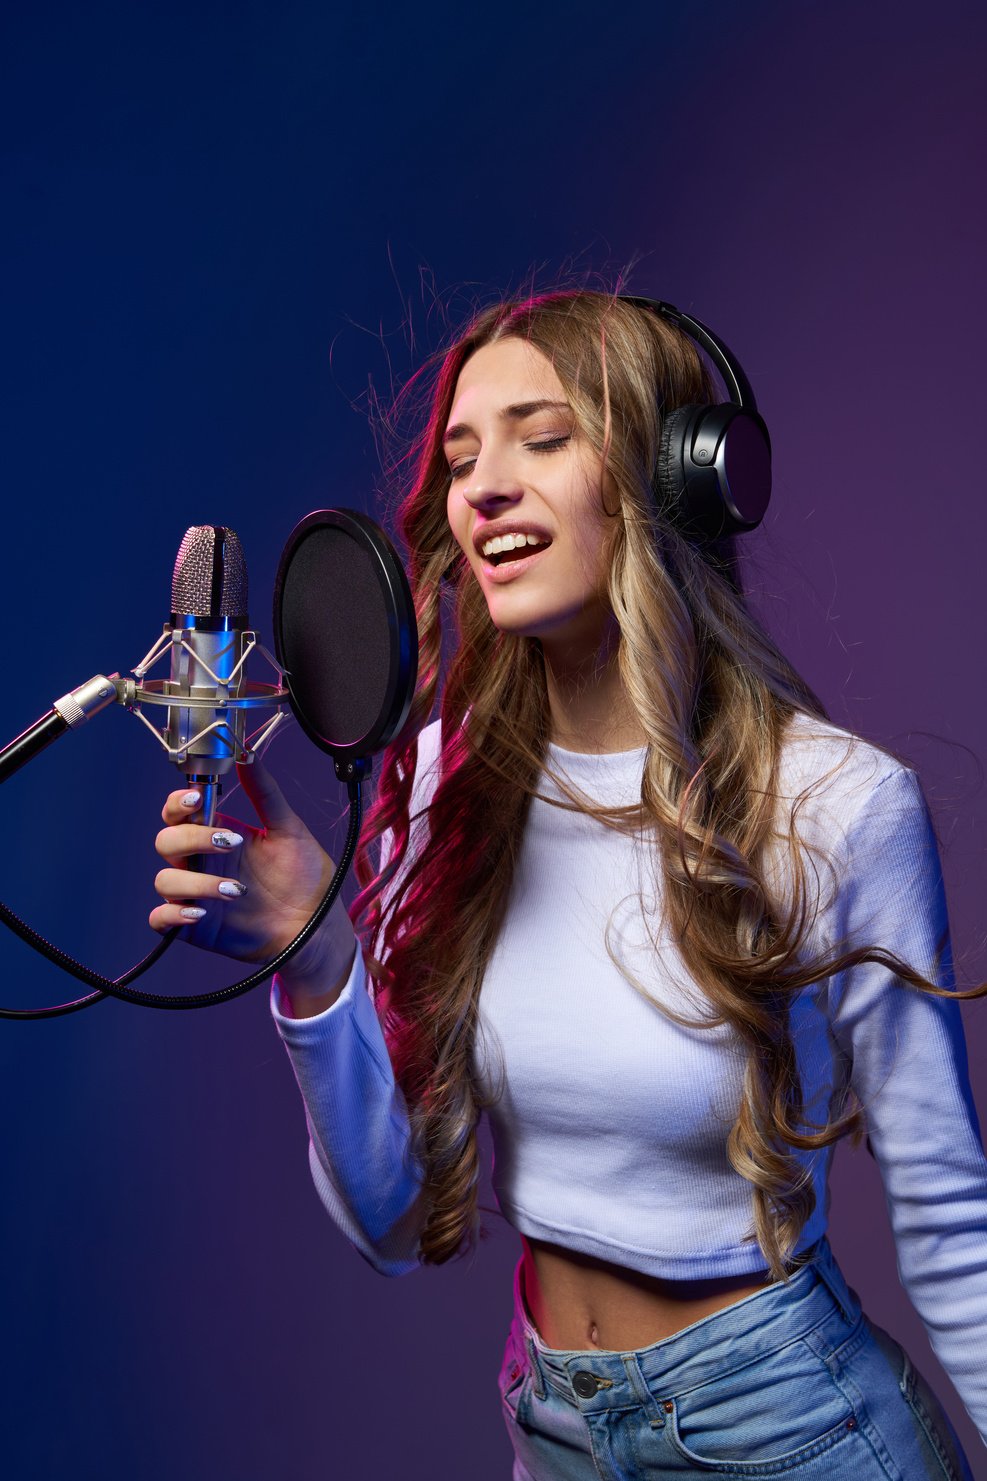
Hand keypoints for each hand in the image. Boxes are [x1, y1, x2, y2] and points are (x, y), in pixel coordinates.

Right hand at [149, 758, 355, 987]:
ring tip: (237, 891)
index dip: (178, 803)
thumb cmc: (304, 877)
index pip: (179, 811)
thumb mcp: (289, 829)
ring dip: (195, 883)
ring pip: (165, 880)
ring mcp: (196, 893)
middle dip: (193, 839)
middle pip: (166, 840)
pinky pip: (161, 918)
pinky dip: (173, 915)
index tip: (198, 800)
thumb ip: (265, 793)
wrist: (316, 926)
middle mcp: (202, 861)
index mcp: (218, 833)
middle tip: (232, 843)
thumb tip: (247, 754)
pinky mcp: (194, 925)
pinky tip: (201, 914)